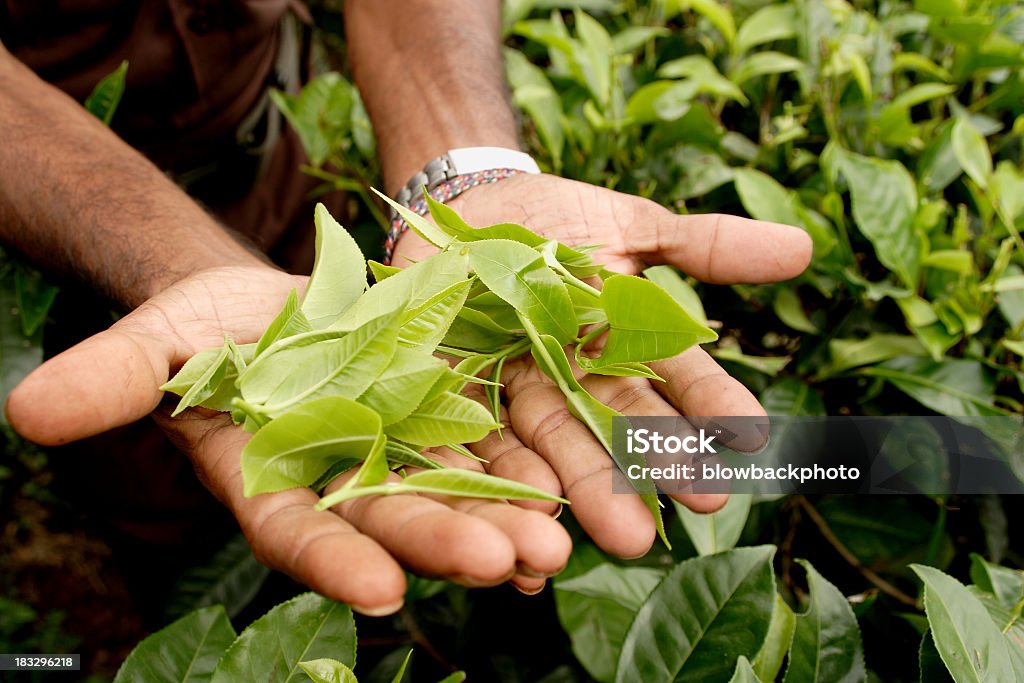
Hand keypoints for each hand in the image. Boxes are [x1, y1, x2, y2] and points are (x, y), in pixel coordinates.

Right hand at [5, 265, 570, 612]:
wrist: (275, 303)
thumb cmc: (206, 328)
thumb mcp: (158, 340)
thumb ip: (112, 378)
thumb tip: (24, 409)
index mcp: (272, 480)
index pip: (300, 534)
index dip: (335, 563)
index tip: (381, 590)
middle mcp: (342, 480)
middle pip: (395, 518)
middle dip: (446, 541)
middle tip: (507, 565)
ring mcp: (399, 450)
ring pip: (454, 491)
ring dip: (505, 519)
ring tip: (555, 544)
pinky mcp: (443, 412)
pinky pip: (487, 445)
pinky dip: (522, 472)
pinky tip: (563, 501)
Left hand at [392, 174, 812, 557]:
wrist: (462, 206)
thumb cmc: (553, 218)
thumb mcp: (629, 225)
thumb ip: (704, 246)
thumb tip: (804, 248)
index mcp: (620, 346)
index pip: (674, 380)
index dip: (710, 408)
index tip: (752, 439)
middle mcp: (571, 382)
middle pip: (610, 429)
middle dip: (646, 471)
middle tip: (695, 504)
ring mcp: (509, 392)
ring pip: (544, 447)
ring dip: (576, 493)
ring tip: (616, 534)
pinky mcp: (445, 395)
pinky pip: (465, 446)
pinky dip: (489, 488)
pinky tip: (523, 534)